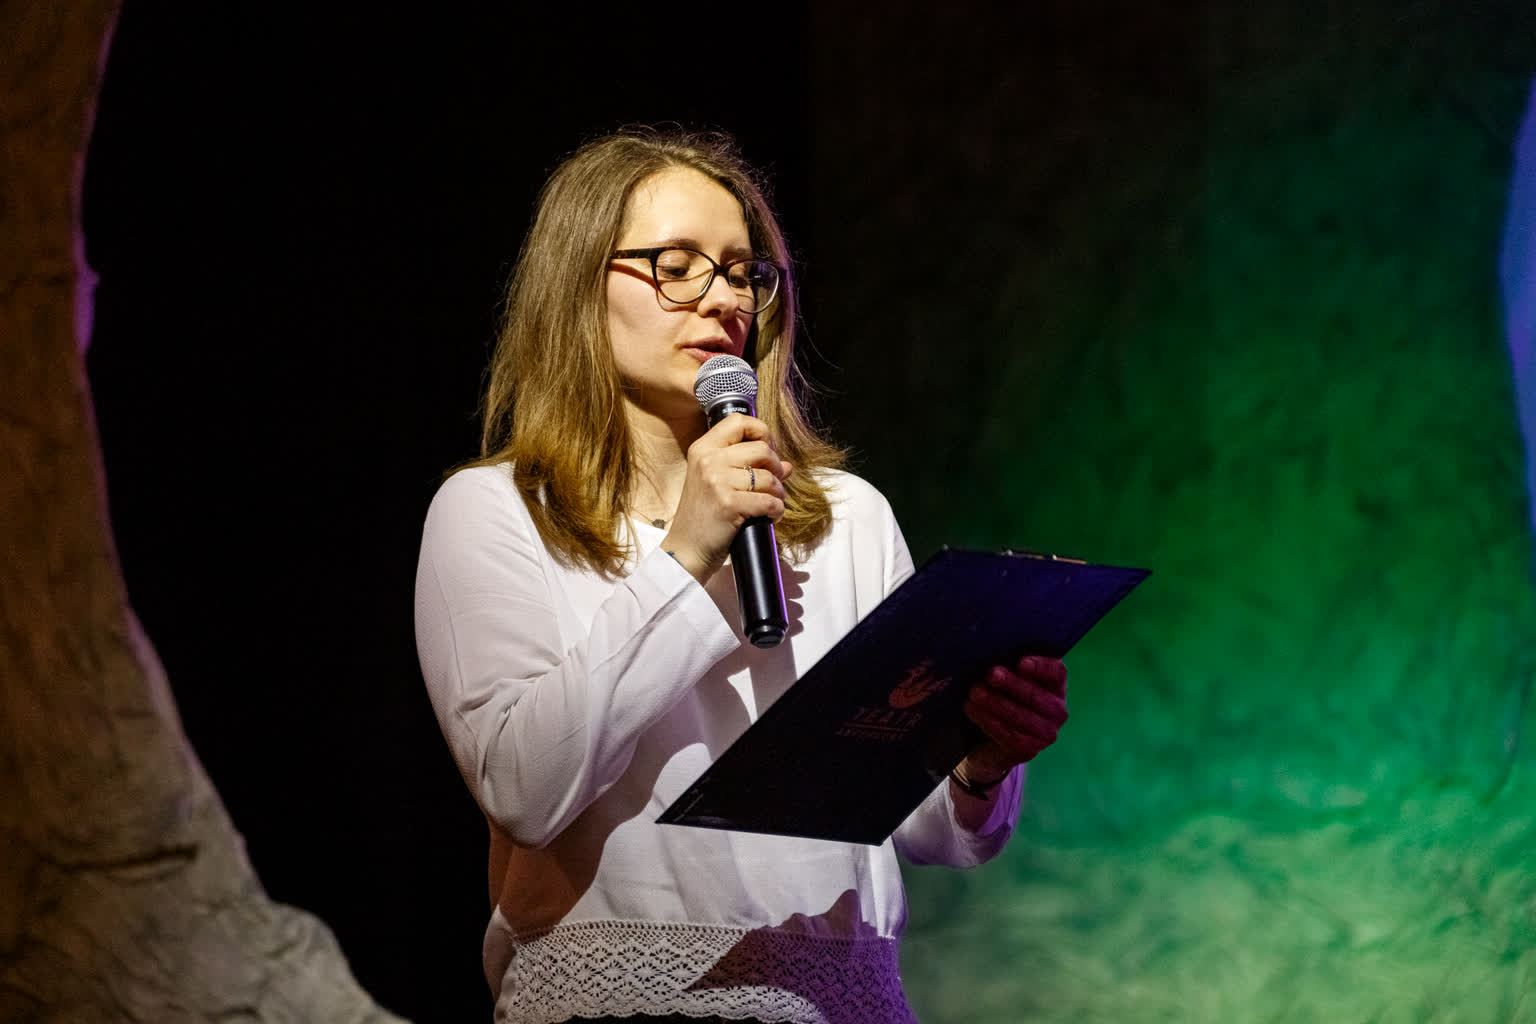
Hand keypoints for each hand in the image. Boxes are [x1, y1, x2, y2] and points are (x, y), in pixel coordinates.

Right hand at [661, 413, 792, 583]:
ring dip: (779, 492)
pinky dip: (777, 510)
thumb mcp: (715, 483)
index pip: (738, 422)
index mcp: (702, 449)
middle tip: (774, 482)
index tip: (767, 448)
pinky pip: (769, 501)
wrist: (686, 550)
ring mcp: (717, 482)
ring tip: (772, 502)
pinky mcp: (729, 505)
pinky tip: (771, 516)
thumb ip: (746, 467)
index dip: (760, 431)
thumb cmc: (702, 516)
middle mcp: (708, 461)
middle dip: (776, 467)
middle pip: (761, 449)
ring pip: (769, 477)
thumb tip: (785, 465)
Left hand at [959, 655, 1068, 781]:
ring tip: (974, 693)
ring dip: (995, 702)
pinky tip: (972, 710)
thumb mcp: (1003, 680)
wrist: (988, 742)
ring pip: (1022, 716)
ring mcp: (1047, 733)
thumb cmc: (999, 699)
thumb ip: (1004, 667)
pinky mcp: (1031, 750)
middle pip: (1037, 694)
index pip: (1057, 672)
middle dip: (1012, 683)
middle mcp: (1057, 709)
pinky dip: (989, 721)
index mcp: (1055, 686)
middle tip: (990, 674)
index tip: (1020, 662)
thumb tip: (987, 655)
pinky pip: (1010, 735)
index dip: (1041, 667)